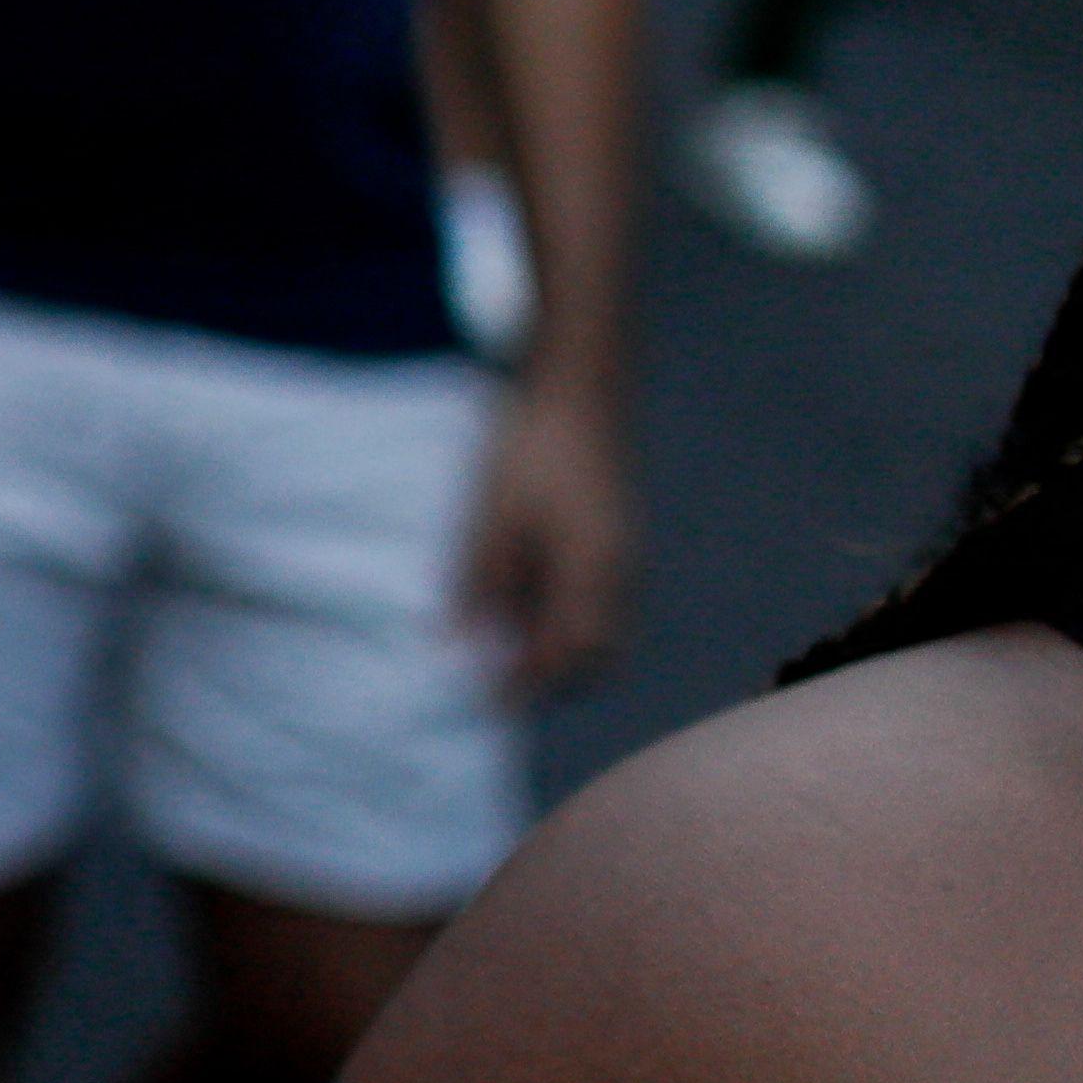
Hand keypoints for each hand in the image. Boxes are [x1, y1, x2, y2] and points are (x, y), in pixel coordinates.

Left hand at [451, 380, 631, 705]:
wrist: (578, 380)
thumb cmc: (532, 444)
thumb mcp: (493, 515)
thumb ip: (479, 584)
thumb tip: (460, 645)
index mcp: (594, 573)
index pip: (569, 656)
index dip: (529, 685)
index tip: (487, 702)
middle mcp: (620, 572)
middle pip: (595, 652)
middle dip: (550, 676)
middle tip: (494, 679)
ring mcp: (622, 552)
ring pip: (598, 626)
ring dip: (556, 646)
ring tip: (500, 644)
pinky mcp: (613, 535)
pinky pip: (596, 596)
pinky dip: (562, 614)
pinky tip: (520, 601)